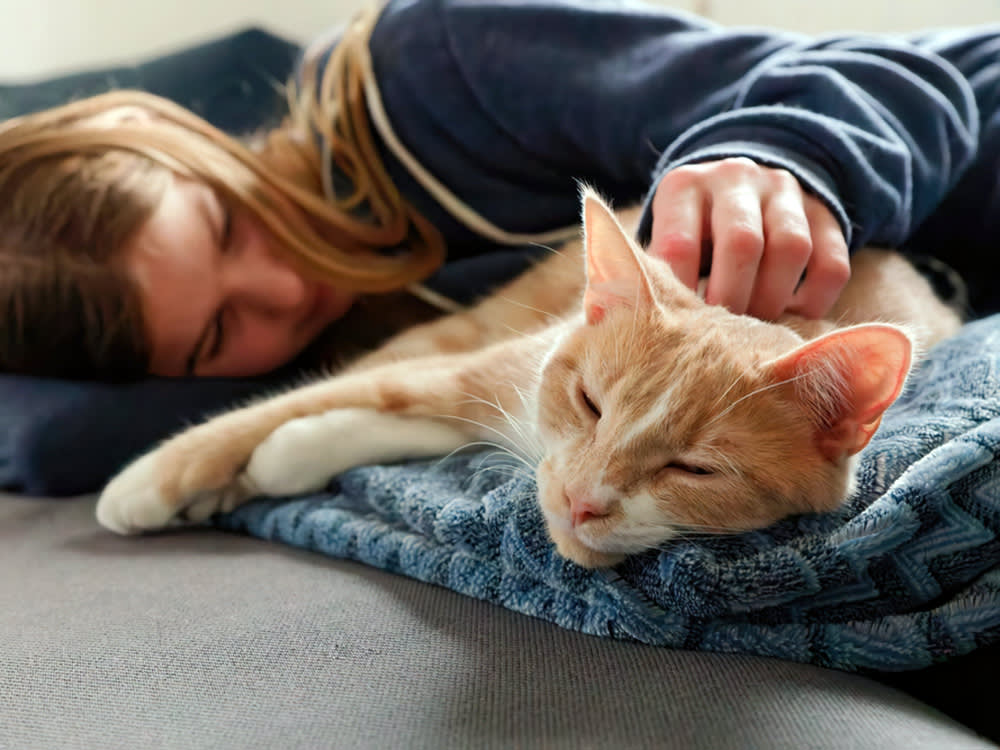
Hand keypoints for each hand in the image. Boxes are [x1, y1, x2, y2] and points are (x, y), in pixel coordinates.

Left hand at [648, 157, 849, 319]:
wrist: (737, 185)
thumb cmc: (688, 232)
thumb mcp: (663, 238)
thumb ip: (652, 272)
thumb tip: (634, 323)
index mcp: (684, 187)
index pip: (680, 244)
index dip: (680, 294)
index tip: (679, 327)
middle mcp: (735, 178)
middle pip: (741, 243)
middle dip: (732, 300)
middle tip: (721, 337)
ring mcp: (784, 191)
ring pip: (791, 248)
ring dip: (772, 300)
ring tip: (754, 330)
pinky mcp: (824, 212)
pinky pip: (832, 261)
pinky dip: (814, 300)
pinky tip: (792, 317)